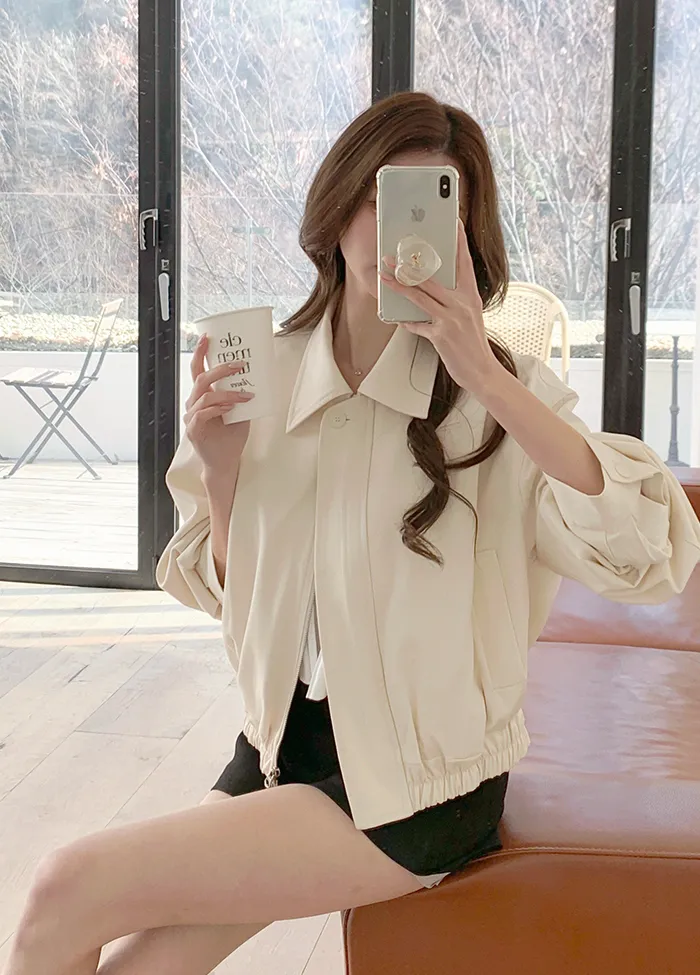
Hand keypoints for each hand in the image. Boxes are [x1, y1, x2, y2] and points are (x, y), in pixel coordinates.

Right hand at [184, 334, 252, 473]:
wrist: (225, 461)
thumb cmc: (231, 436)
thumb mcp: (239, 411)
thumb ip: (240, 395)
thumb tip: (256, 377)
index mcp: (202, 396)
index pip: (197, 370)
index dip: (200, 353)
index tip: (207, 338)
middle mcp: (193, 404)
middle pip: (201, 379)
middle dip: (220, 369)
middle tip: (239, 364)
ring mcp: (191, 417)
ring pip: (205, 396)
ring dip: (228, 393)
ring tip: (245, 395)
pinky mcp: (194, 430)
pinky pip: (202, 413)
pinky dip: (218, 408)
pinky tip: (231, 409)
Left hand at [379, 219, 501, 394]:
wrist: (482, 371)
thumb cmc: (473, 344)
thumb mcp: (469, 315)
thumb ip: (454, 299)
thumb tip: (431, 288)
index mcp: (470, 295)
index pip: (465, 262)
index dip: (459, 241)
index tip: (453, 222)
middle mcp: (462, 303)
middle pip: (431, 278)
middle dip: (408, 265)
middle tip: (391, 256)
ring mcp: (451, 318)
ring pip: (420, 296)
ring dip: (399, 285)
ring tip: (384, 276)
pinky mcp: (441, 335)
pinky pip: (418, 324)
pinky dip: (407, 321)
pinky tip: (398, 318)